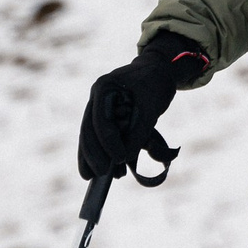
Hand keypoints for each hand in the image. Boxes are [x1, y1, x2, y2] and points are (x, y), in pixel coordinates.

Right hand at [78, 31, 205, 180]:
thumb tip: (124, 158)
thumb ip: (139, 131)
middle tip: (102, 173)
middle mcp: (96, 98)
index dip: (108, 141)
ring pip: (89, 136)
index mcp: (105, 88)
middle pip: (88, 130)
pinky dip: (98, 153)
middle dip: (93, 154)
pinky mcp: (105, 118)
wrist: (158, 70)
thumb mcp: (151, 106)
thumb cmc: (155, 83)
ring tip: (98, 177)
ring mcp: (98, 107)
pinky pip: (97, 137)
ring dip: (93, 157)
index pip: (101, 120)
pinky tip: (94, 171)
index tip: (119, 158)